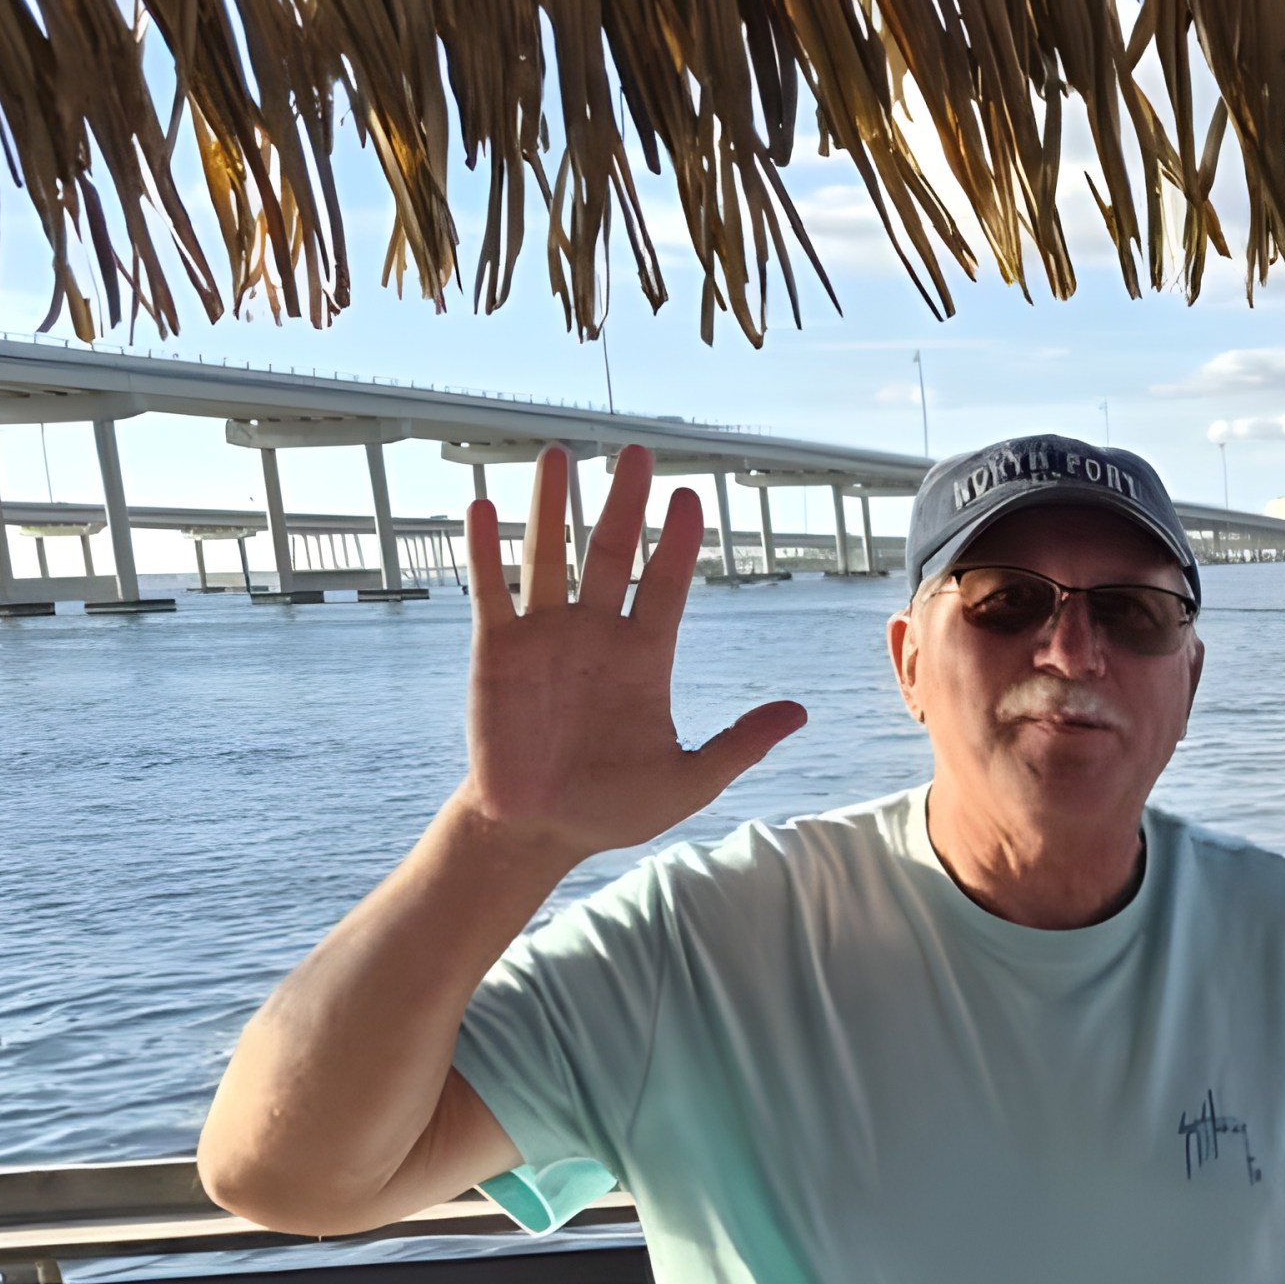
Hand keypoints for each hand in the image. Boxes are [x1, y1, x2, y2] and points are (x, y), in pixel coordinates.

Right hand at [457, 443, 806, 862]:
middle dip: (625, 503)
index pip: (665, 585)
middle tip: (638, 452)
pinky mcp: (497, 653)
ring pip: (550, 557)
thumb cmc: (614, 808)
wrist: (540, 832)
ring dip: (553, 507)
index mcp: (644, 658)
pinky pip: (492, 592)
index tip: (690, 497)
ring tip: (561, 454)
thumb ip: (740, 744)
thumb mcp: (689, 781)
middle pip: (612, 554)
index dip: (678, 543)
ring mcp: (546, 638)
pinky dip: (487, 550)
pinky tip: (484, 506)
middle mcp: (596, 634)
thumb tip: (799, 712)